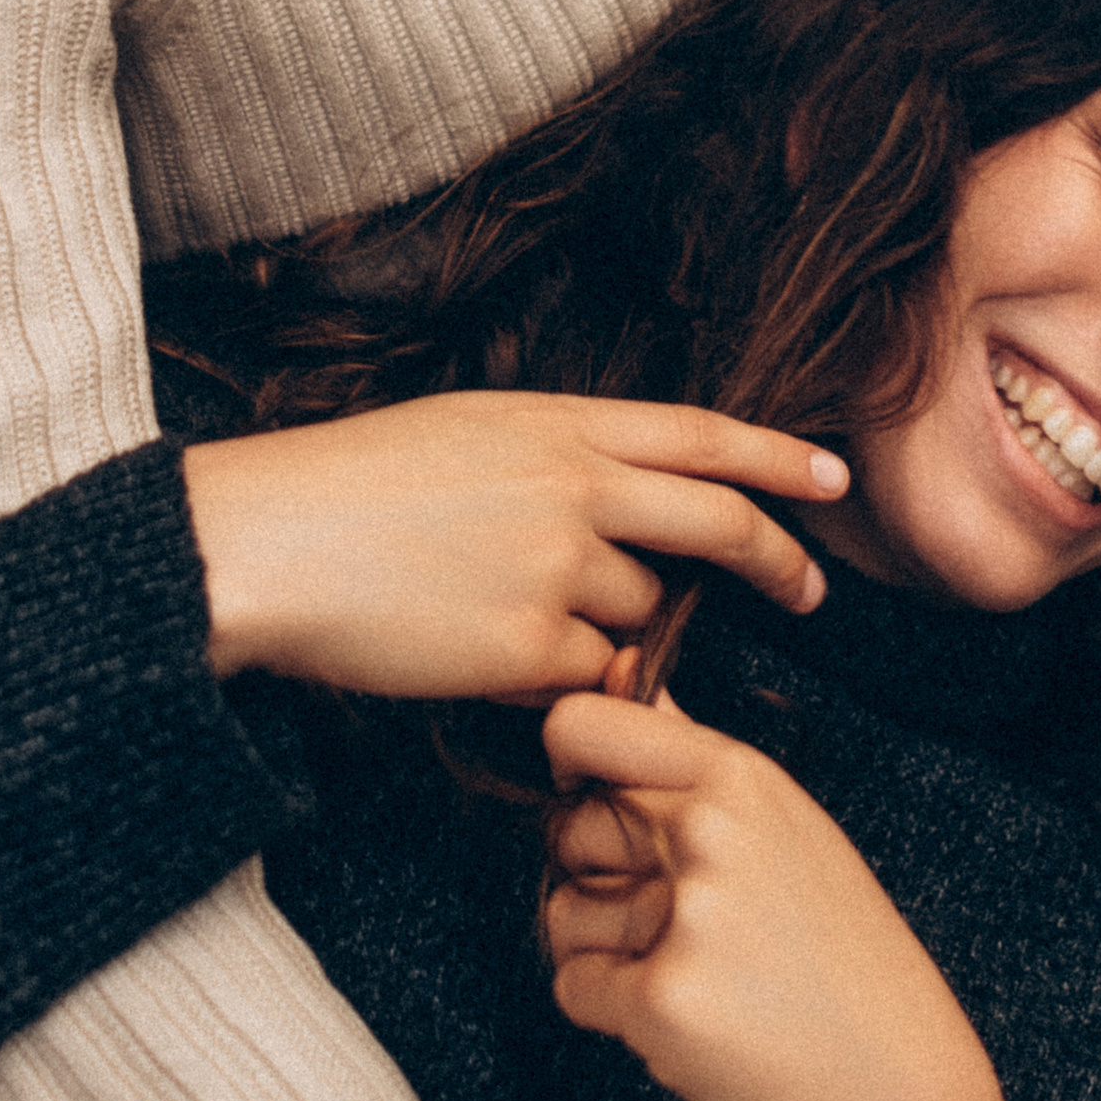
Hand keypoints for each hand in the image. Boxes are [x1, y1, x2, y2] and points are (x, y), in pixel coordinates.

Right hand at [183, 394, 845, 695]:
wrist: (267, 541)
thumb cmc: (349, 486)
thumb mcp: (466, 431)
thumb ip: (555, 456)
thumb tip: (619, 496)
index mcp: (557, 423)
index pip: (700, 434)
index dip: (777, 457)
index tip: (832, 477)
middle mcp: (574, 486)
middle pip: (717, 524)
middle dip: (776, 561)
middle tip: (808, 593)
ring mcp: (557, 567)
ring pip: (641, 613)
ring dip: (610, 627)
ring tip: (510, 614)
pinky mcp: (529, 647)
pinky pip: (587, 675)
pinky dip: (559, 677)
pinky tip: (488, 657)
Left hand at [541, 671, 1021, 1100]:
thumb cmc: (840, 963)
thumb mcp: (787, 831)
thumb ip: (689, 756)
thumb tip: (612, 668)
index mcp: (741, 778)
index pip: (583, 725)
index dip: (570, 764)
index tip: (597, 800)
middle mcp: (711, 833)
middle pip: (567, 827)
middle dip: (599, 877)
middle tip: (683, 923)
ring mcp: (687, 917)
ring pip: (563, 911)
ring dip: (606, 952)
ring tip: (701, 976)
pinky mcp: (663, 1001)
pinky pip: (575, 988)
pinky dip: (616, 1015)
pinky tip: (694, 1024)